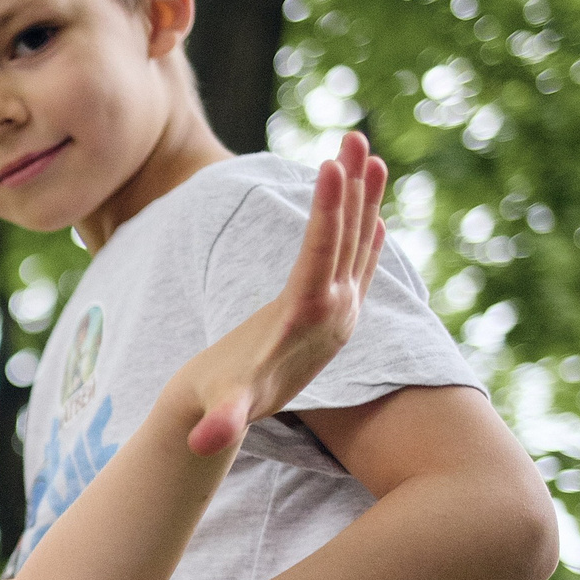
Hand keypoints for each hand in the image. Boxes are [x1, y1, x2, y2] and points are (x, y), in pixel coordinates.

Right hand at [178, 131, 387, 456]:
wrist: (240, 415)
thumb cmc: (220, 403)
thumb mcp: (223, 410)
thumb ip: (222, 425)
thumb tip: (206, 442)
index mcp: (305, 321)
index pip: (319, 257)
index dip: (327, 213)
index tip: (332, 167)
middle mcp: (334, 312)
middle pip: (347, 239)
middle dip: (352, 187)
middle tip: (356, 136)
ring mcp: (340, 310)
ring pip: (357, 242)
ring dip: (362, 196)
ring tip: (367, 148)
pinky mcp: (336, 311)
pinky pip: (356, 260)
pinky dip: (364, 228)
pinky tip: (373, 206)